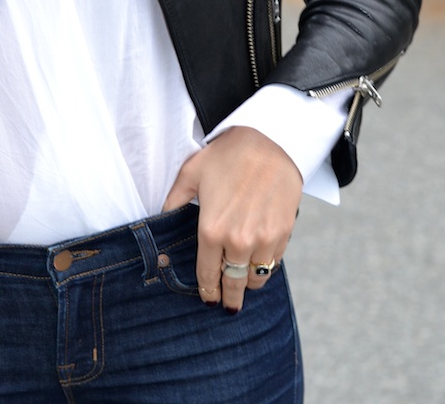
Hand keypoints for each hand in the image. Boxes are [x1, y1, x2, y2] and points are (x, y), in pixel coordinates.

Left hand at [163, 126, 301, 311]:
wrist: (271, 139)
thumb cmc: (228, 154)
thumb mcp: (191, 172)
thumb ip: (173, 201)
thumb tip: (160, 220)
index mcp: (212, 230)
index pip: (207, 276)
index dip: (207, 292)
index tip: (207, 299)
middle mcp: (238, 241)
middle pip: (233, 285)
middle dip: (229, 298)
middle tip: (227, 305)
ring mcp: (264, 239)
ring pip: (256, 278)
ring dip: (248, 283)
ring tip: (242, 282)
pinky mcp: (284, 233)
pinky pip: (274, 263)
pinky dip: (266, 267)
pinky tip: (259, 262)